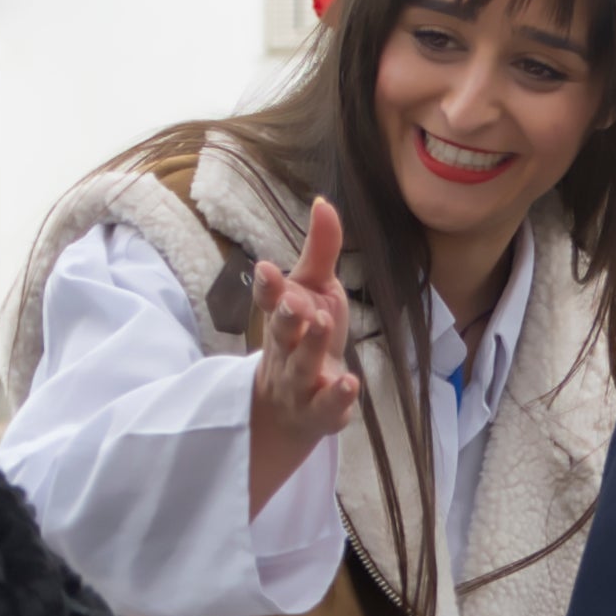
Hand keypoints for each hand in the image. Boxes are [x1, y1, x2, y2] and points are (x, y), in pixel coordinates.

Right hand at [240, 199, 365, 509]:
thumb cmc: (304, 338)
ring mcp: (299, 384)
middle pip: (281, 333)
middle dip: (286, 316)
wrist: (287, 410)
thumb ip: (320, 252)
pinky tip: (349, 384)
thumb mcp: (315, 292)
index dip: (268, 286)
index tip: (266, 268)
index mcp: (282, 317)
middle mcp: (285, 349)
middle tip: (296, 303)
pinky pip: (325, 408)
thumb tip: (324, 203)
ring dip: (312, 347)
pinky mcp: (318, 413)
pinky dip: (336, 398)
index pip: (269, 300)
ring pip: (301, 367)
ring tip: (324, 325)